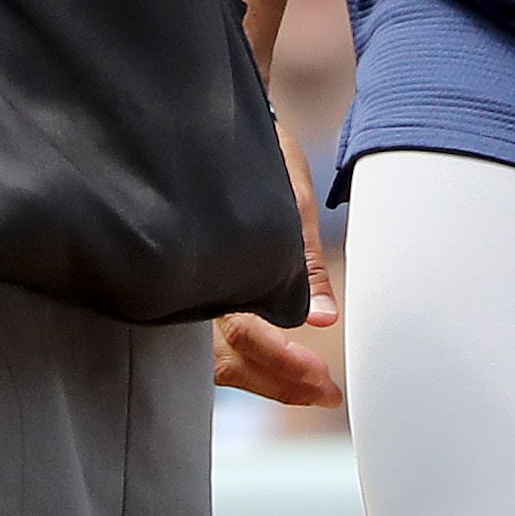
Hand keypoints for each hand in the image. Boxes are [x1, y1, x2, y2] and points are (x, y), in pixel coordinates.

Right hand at [213, 124, 342, 408]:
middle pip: (227, 360)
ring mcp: (187, 289)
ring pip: (216, 359)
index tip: (322, 380)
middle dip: (278, 383)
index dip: (282, 361)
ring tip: (313, 391)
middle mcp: (191, 284)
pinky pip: (212, 343)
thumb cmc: (255, 155)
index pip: (244, 331)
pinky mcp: (193, 288)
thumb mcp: (287, 196)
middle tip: (327, 394)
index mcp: (214, 261)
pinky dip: (247, 362)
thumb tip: (323, 319)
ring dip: (264, 379)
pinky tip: (275, 369)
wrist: (211, 120)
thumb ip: (302, 262)